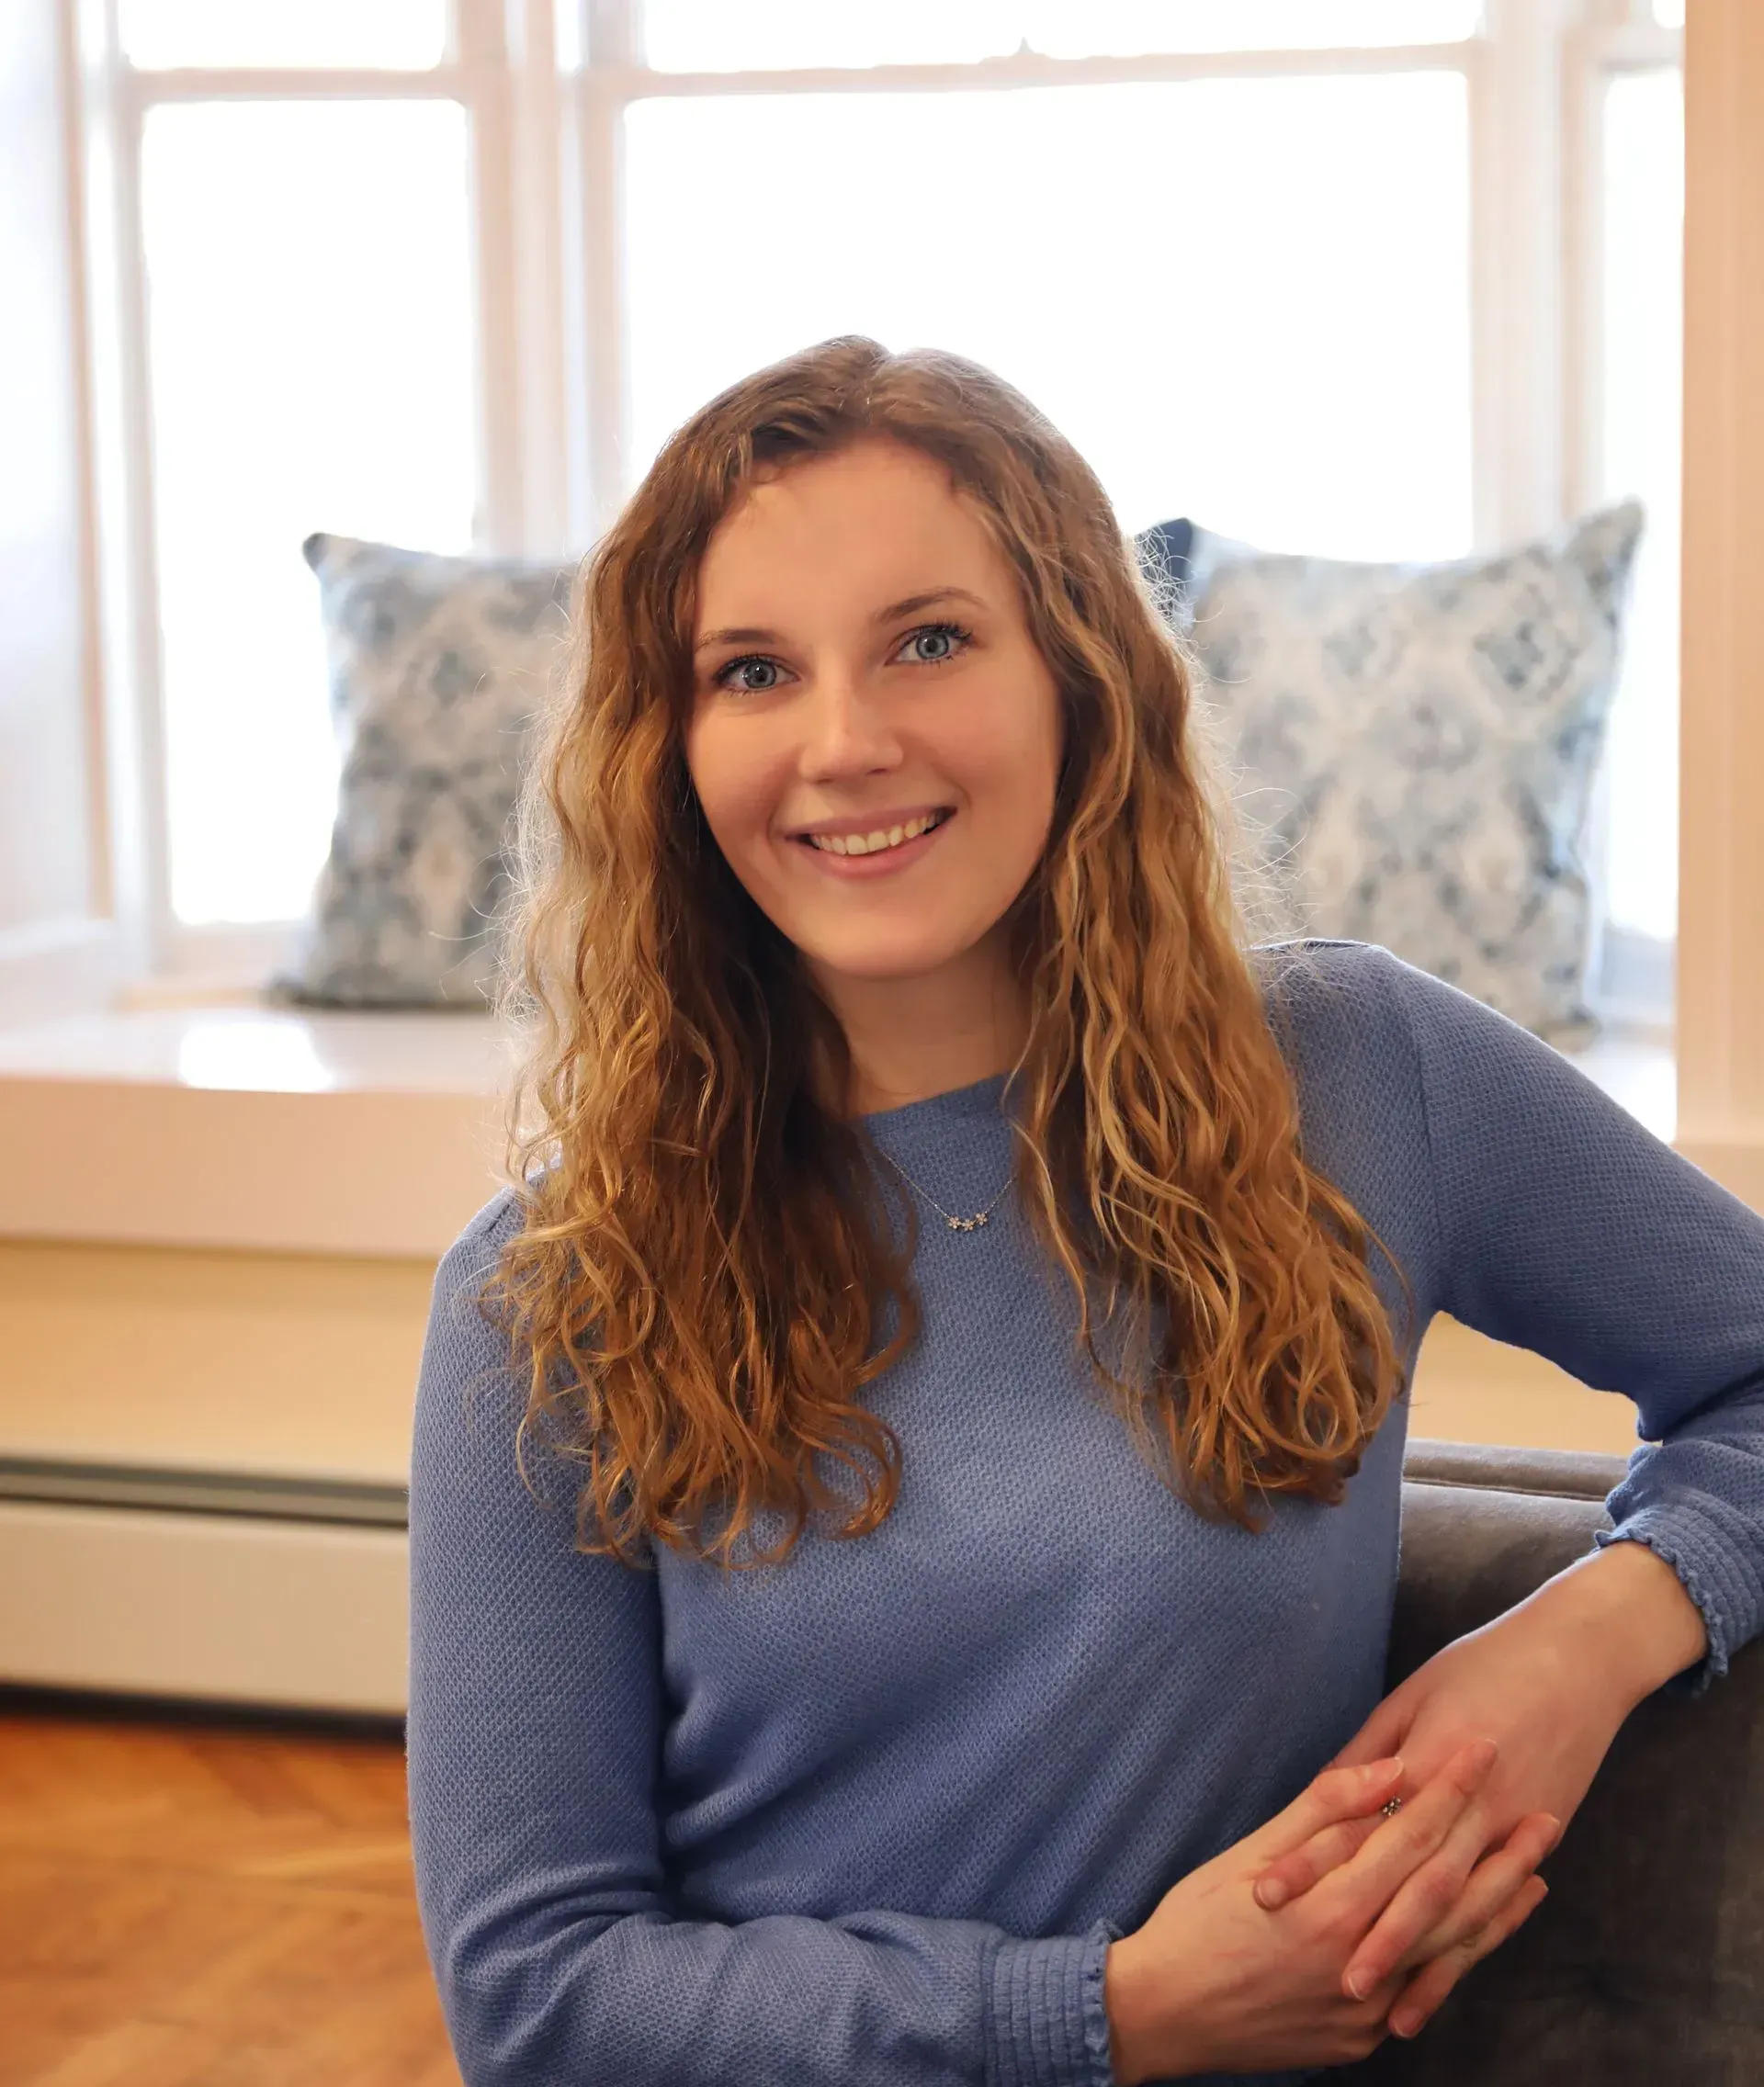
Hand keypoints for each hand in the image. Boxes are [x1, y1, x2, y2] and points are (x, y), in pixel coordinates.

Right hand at [1103, 1740, 1549, 2083]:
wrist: (1163, 2014)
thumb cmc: (1196, 1922)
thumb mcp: (1250, 1854)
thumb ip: (1326, 1811)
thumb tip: (1389, 1771)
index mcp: (1331, 1910)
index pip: (1410, 1837)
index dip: (1450, 1790)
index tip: (1483, 1749)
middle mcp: (1361, 1964)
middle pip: (1452, 1900)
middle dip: (1501, 1852)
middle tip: (1546, 1813)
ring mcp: (1366, 2010)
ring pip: (1451, 1953)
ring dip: (1497, 1909)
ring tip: (1536, 1872)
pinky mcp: (1361, 2037)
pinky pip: (1423, 1989)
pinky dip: (1459, 1955)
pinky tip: (1480, 1930)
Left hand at [1249, 1543, 1707, 2037]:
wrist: (1580, 1656)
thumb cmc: (1483, 1664)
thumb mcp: (1412, 1696)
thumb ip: (1368, 1754)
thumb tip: (1320, 1796)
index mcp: (1430, 1755)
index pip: (1361, 1820)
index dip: (1316, 1860)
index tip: (1269, 1892)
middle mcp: (1471, 1799)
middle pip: (1410, 1878)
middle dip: (1367, 1932)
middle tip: (1319, 1978)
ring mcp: (1510, 1823)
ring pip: (1453, 1906)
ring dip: (1415, 1959)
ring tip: (1372, 2004)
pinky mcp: (1540, 1835)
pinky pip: (1495, 1904)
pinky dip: (1465, 1950)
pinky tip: (1438, 1985)